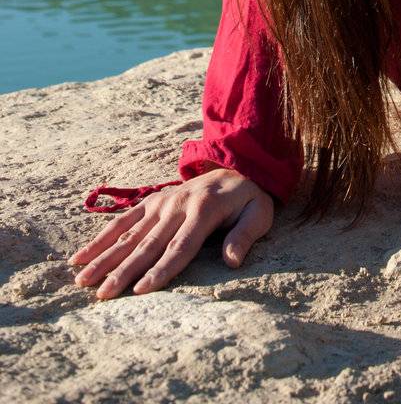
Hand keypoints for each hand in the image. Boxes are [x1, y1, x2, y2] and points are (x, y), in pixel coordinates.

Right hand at [67, 168, 273, 299]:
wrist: (237, 166)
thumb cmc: (248, 199)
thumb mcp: (259, 213)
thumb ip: (245, 235)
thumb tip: (232, 261)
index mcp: (204, 210)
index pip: (180, 246)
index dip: (161, 269)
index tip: (141, 291)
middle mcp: (177, 205)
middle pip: (149, 244)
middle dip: (124, 271)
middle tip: (103, 295)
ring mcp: (161, 202)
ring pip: (129, 234)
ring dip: (105, 257)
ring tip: (83, 280)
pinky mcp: (151, 202)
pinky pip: (123, 221)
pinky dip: (101, 238)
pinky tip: (80, 256)